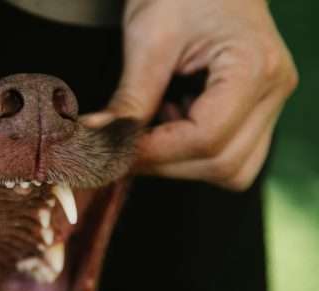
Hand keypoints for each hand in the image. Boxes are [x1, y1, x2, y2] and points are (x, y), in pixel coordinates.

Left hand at [84, 0, 297, 189]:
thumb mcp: (148, 40)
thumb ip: (130, 99)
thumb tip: (99, 140)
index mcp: (253, 67)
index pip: (206, 138)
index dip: (155, 152)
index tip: (115, 150)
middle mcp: (273, 91)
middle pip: (223, 163)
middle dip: (166, 164)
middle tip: (122, 149)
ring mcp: (271, 103)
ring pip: (233, 169)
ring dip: (181, 163)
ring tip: (150, 131)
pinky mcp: (258, 109)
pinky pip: (231, 154)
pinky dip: (193, 153)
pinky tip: (168, 124)